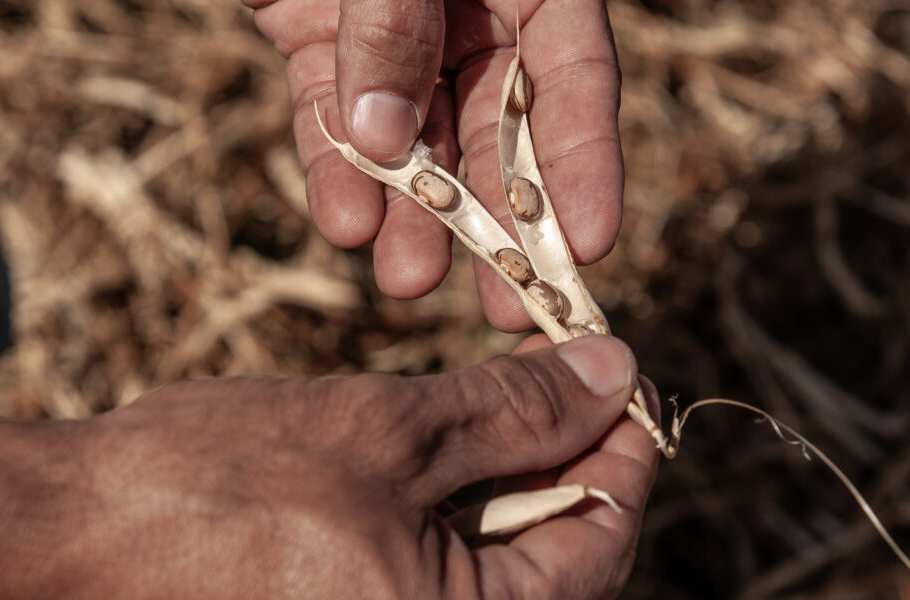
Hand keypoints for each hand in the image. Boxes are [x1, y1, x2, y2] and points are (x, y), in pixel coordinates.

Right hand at [0, 335, 656, 598]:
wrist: (67, 537)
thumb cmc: (218, 490)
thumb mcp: (389, 430)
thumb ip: (513, 409)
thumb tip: (613, 375)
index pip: (601, 542)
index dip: (624, 450)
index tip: (627, 380)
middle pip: (555, 556)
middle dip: (564, 457)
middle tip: (566, 376)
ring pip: (496, 560)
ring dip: (507, 476)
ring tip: (498, 399)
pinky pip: (436, 571)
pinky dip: (453, 507)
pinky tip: (438, 449)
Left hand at [242, 0, 624, 331]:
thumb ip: (395, 26)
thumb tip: (385, 141)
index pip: (577, 85)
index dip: (586, 170)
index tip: (587, 250)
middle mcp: (476, 16)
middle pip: (500, 134)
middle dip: (498, 222)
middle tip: (504, 308)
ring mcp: (397, 37)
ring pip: (415, 142)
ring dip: (411, 214)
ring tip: (405, 282)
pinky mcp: (322, 47)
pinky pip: (334, 120)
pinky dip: (336, 171)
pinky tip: (341, 224)